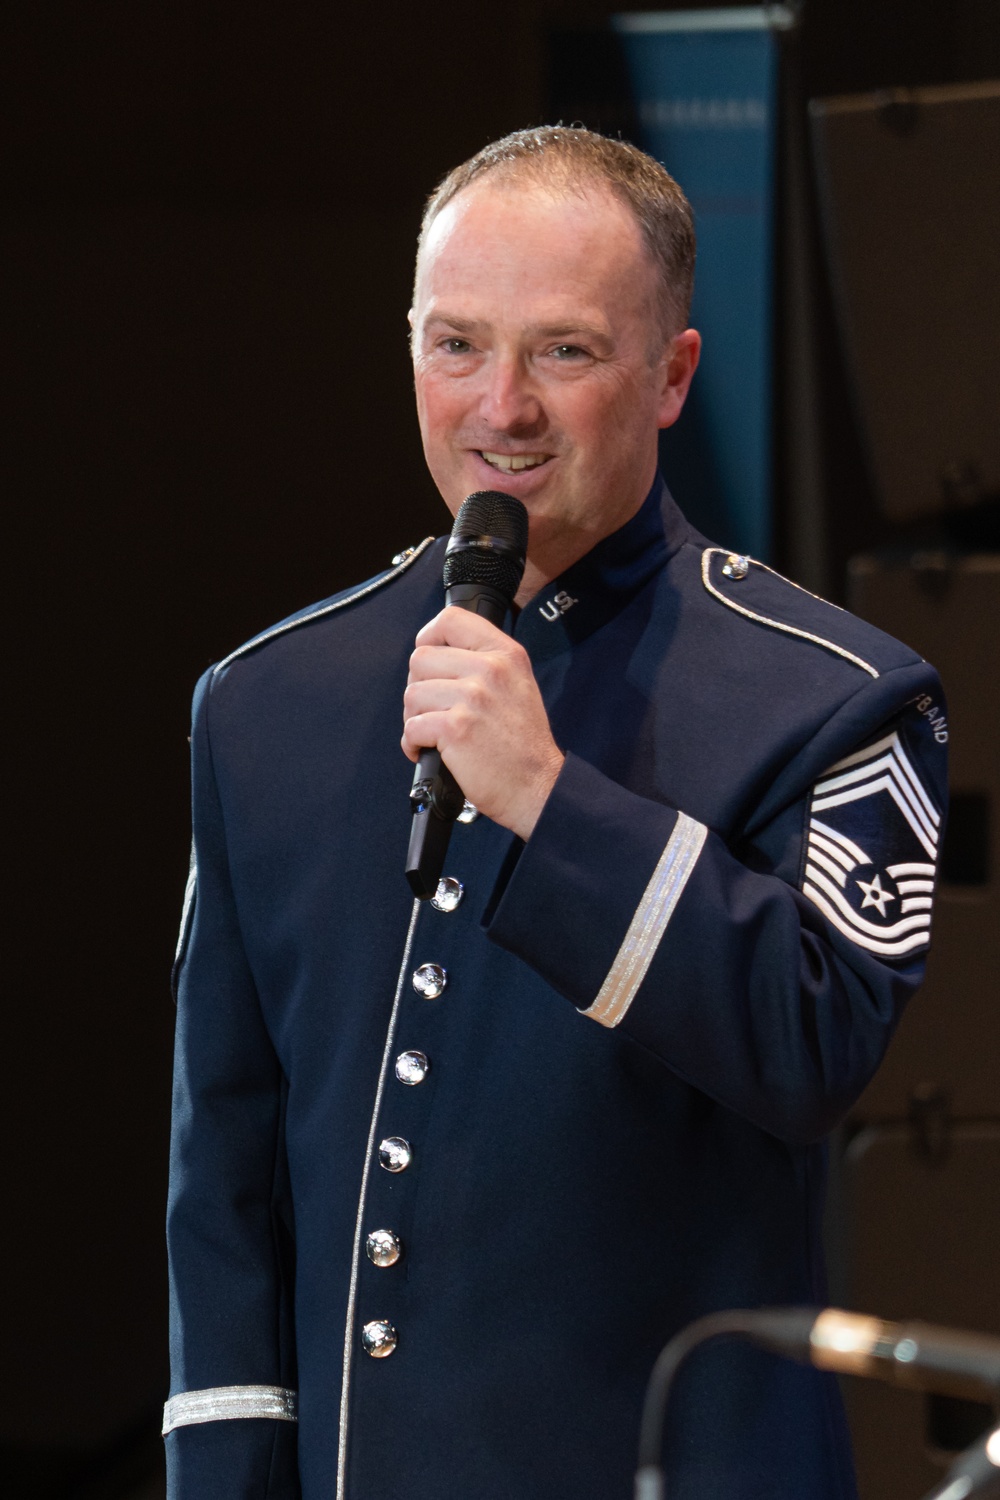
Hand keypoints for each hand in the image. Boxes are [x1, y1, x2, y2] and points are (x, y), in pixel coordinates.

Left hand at [402, 606, 564, 839]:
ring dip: (415, 717)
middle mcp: (490, 669)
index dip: (429, 637)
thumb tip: (439, 653)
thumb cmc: (523, 743)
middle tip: (433, 709)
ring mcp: (473, 698)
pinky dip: (413, 744)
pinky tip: (429, 751)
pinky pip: (412, 727)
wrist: (537, 786)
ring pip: (412, 694)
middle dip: (418, 686)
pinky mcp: (456, 729)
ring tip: (433, 733)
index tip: (429, 660)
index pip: (451, 619)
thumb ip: (484, 662)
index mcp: (505, 654)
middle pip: (420, 658)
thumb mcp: (517, 685)